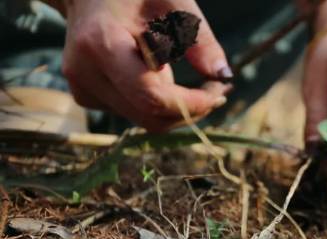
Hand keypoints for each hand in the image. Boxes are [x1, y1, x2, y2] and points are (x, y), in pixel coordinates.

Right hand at [61, 0, 231, 131]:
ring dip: (179, 109)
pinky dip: (160, 104)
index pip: (151, 96)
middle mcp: (85, 74)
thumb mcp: (173, 2)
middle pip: (149, 116)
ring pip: (145, 119)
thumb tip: (223, 76)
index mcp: (101, 44)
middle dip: (191, 109)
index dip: (191, 103)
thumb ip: (200, 40)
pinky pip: (135, 112)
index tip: (220, 92)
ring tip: (202, 84)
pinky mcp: (87, 97)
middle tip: (218, 89)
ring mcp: (83, 89)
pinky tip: (168, 77)